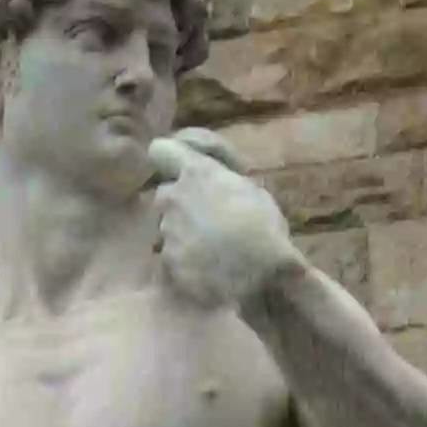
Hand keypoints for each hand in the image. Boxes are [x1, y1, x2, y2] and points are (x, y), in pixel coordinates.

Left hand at [149, 128, 304, 307]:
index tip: (183, 170)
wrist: (260, 276)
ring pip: (168, 226)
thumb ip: (225, 185)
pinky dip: (186, 261)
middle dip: (181, 203)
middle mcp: (173, 198)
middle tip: (207, 217)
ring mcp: (167, 231)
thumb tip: (220, 189)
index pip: (161, 149)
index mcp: (196, 173)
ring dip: (184, 233)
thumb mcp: (254, 194)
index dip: (170, 160)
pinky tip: (207, 270)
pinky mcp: (167, 261)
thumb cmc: (265, 228)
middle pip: (166, 194)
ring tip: (212, 249)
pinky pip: (172, 256)